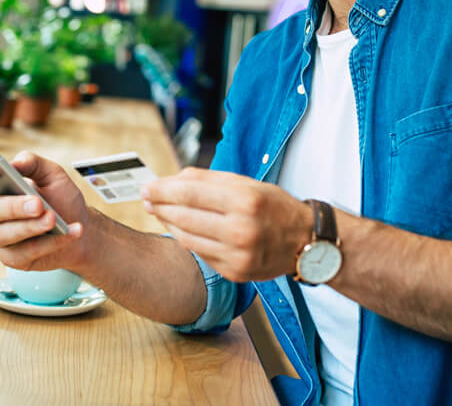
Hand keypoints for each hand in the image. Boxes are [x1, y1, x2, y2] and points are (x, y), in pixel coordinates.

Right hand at [0, 151, 88, 272]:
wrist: (83, 231)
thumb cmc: (63, 201)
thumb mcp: (53, 175)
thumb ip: (34, 163)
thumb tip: (16, 162)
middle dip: (15, 207)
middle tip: (37, 203)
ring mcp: (2, 239)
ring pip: (8, 234)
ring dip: (33, 226)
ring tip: (54, 219)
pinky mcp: (14, 259)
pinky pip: (28, 252)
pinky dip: (51, 242)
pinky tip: (70, 232)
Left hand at [141, 168, 312, 281]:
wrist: (305, 241)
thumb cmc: (274, 207)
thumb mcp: (247, 184)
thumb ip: (209, 180)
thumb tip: (172, 180)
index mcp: (246, 200)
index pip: (191, 193)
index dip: (164, 189)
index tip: (148, 186)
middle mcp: (241, 229)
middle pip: (185, 215)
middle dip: (160, 206)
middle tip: (147, 199)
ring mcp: (237, 255)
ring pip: (187, 237)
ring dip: (168, 223)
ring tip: (159, 212)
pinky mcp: (235, 272)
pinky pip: (200, 253)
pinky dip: (186, 239)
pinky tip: (179, 229)